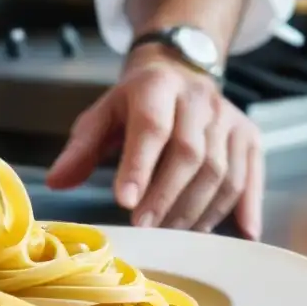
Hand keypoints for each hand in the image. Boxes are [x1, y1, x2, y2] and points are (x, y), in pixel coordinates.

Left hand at [46, 46, 264, 239]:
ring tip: (172, 236)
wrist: (180, 69)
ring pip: (221, 172)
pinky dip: (245, 208)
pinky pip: (251, 176)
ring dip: (196, 211)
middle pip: (190, 154)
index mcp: (157, 87)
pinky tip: (239, 234)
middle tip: (144, 228)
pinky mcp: (249, 136)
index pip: (151, 128)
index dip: (139, 167)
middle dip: (166, 197)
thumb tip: (56, 182)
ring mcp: (229, 119)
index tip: (124, 202)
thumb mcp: (102, 115)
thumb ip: (80, 149)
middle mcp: (198, 100)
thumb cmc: (135, 102)